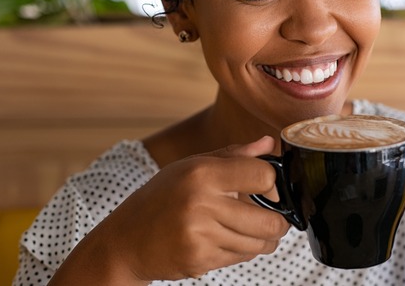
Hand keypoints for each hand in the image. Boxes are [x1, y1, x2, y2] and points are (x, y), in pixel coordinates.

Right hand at [51, 136, 289, 283]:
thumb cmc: (161, 198)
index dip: (274, 185)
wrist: (126, 239)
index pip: (263, 176)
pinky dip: (241, 252)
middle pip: (269, 221)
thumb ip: (233, 155)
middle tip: (273, 219)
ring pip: (259, 245)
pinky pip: (240, 258)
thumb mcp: (191, 166)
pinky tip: (227, 240)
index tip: (268, 191)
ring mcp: (200, 235)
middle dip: (278, 222)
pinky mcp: (199, 260)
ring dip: (263, 241)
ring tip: (251, 231)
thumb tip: (268, 144)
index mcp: (202, 173)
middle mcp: (201, 203)